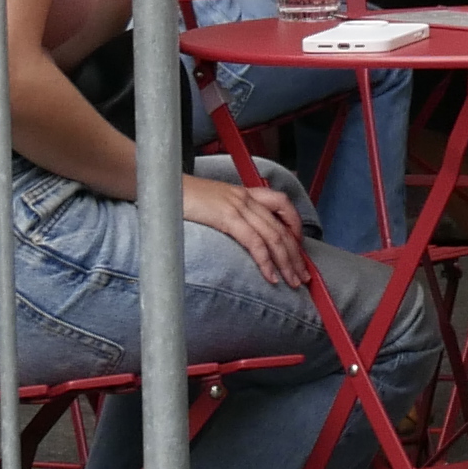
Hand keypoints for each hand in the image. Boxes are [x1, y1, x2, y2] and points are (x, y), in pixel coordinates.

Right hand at [179, 169, 308, 287]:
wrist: (164, 186)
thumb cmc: (182, 198)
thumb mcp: (213, 203)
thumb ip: (229, 214)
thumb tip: (240, 234)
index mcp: (245, 193)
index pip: (282, 204)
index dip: (295, 227)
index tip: (299, 250)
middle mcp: (246, 198)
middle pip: (282, 228)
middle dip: (296, 255)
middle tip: (303, 276)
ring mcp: (238, 207)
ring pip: (274, 237)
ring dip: (286, 263)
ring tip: (292, 281)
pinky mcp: (227, 218)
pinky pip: (254, 243)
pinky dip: (266, 262)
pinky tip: (271, 277)